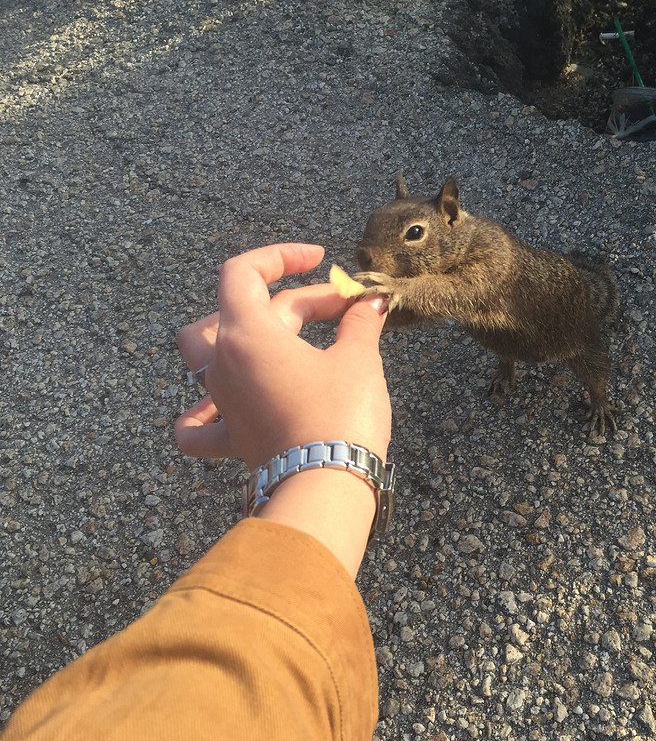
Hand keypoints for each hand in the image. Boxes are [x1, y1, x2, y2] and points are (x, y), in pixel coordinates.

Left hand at [174, 243, 390, 468]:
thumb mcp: (358, 359)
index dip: (281, 256)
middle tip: (344, 310)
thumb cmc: (340, 416)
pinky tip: (212, 410)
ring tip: (279, 338)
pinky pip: (198, 427)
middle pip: (245, 310)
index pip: (242, 272)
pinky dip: (200, 415)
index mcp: (246, 333)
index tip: (321, 260)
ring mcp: (221, 403)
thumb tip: (372, 301)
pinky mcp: (233, 438)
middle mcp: (223, 364)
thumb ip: (360, 323)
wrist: (326, 485)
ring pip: (203, 355)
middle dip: (297, 301)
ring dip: (237, 335)